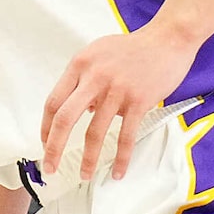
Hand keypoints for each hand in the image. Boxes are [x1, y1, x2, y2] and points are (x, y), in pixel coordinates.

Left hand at [40, 22, 193, 181]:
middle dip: (53, 148)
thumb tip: (81, 110)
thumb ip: (84, 80)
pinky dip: (122, 158)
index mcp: (80, 65)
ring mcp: (116, 90)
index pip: (53, 102)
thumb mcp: (98, 54)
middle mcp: (94, 77)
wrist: (169, 39)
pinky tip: (118, 171)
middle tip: (49, 167)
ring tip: (84, 174)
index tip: (45, 144)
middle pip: (64, 119)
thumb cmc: (133, 48)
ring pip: (95, 132)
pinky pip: (126, 136)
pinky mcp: (139, 101)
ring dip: (88, 159)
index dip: (46, 128)